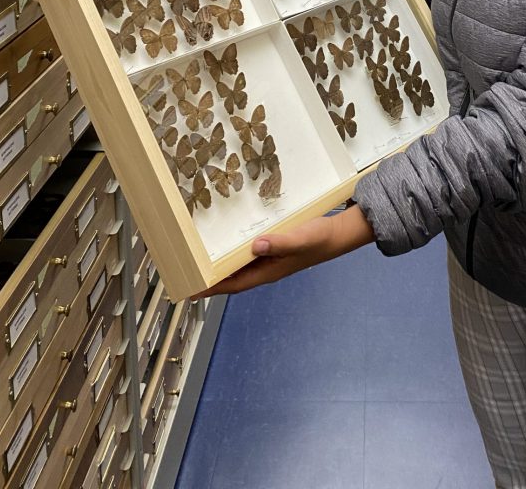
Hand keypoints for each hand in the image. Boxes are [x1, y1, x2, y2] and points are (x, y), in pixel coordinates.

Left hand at [193, 204, 375, 296]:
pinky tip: (228, 244)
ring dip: (220, 265)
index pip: (233, 284)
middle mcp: (266, 268)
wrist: (339, 234)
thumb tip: (254, 247)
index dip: (211, 288)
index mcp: (269, 271)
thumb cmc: (320, 238)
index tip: (190, 290)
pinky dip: (235, 252)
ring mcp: (270, 260)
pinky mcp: (274, 249)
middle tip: (186, 273)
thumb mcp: (301, 239)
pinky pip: (248, 254)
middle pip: (232, 278)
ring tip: (199, 260)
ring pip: (239, 266)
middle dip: (210, 278)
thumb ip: (279, 243)